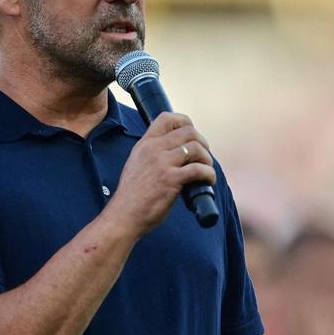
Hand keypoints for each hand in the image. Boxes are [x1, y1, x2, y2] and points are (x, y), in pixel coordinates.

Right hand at [107, 112, 215, 235]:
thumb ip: (152, 155)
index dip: (185, 122)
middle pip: (188, 131)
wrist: (123, 216)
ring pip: (196, 148)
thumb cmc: (132, 196)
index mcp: (144, 144)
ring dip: (207, 159)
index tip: (192, 134)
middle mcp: (153, 149)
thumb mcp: (136, 165)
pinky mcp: (171, 179)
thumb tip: (175, 154)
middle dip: (202, 142)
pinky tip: (208, 181)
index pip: (166, 118)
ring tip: (207, 169)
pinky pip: (199, 169)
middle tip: (204, 156)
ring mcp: (162, 163)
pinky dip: (209, 174)